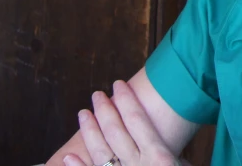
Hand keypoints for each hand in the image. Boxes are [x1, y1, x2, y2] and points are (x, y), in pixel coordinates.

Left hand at [63, 80, 182, 165]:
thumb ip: (172, 160)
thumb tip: (167, 150)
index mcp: (160, 156)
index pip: (138, 120)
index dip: (126, 100)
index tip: (118, 84)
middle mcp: (139, 164)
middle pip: (117, 131)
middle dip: (105, 109)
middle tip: (96, 94)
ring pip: (101, 151)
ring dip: (89, 131)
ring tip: (82, 113)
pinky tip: (69, 156)